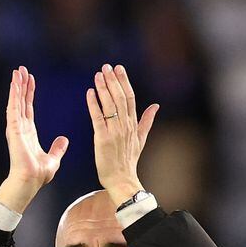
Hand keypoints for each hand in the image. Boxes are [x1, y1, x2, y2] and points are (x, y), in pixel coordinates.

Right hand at [0, 66, 69, 213]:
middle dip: (21, 85)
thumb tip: (64, 140)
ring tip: (17, 72)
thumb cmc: (38, 174)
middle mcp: (21, 127)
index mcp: (29, 132)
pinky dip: (14, 96)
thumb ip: (58, 148)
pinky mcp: (14, 129)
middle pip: (21, 101)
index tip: (31, 80)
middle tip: (21, 70)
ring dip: (16, 86)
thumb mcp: (53, 158)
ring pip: (16, 102)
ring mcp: (16, 128)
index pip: (29, 108)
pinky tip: (15, 84)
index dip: (29, 94)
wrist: (30, 181)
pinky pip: (13, 109)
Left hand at [85, 64, 158, 207]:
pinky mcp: (103, 138)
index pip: (130, 98)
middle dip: (113, 81)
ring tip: (98, 75)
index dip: (124, 82)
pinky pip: (98, 117)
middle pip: (120, 98)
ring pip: (109, 105)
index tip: (119, 68)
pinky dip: (94, 104)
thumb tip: (156, 106)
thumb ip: (147, 121)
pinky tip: (89, 92)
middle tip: (106, 67)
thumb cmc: (129, 161)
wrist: (122, 180)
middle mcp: (125, 126)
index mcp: (133, 124)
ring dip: (103, 88)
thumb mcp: (141, 139)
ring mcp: (114, 132)